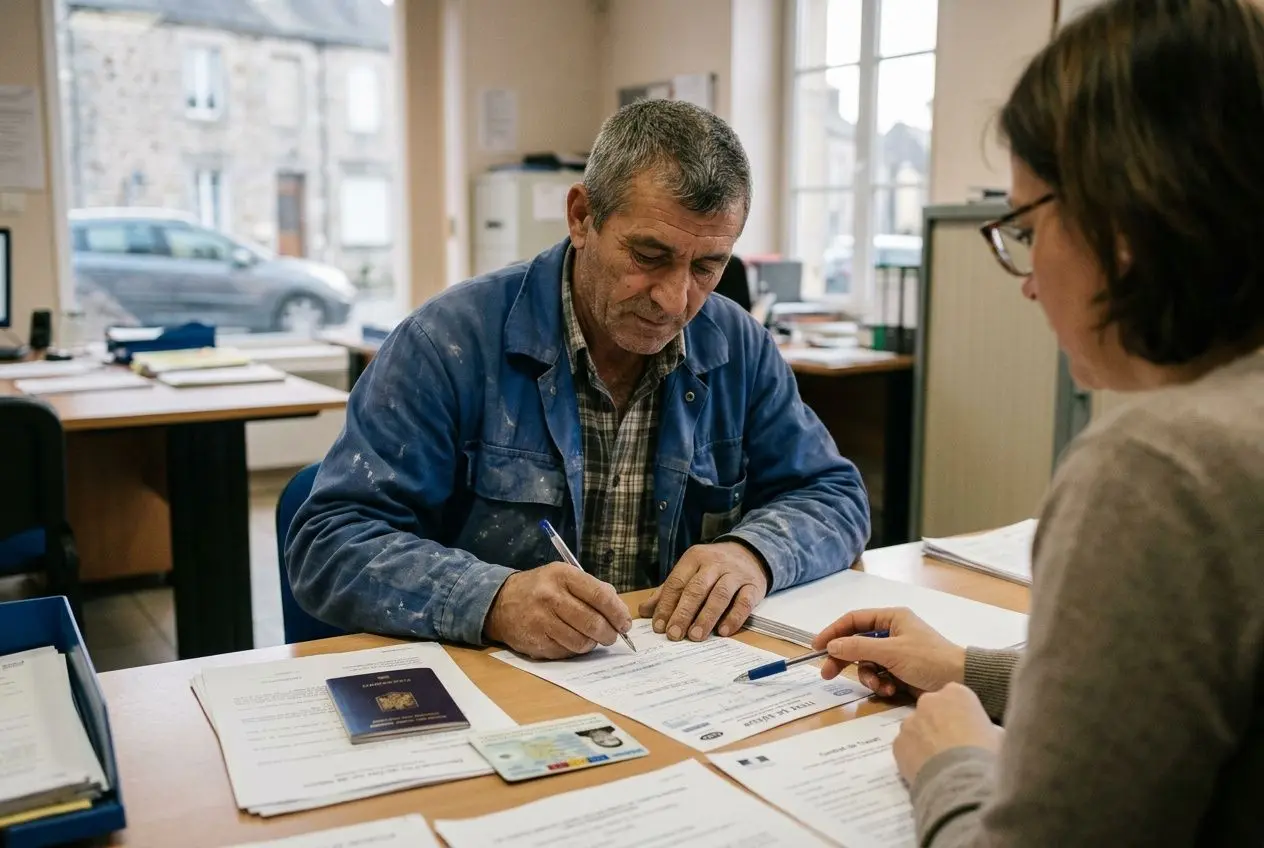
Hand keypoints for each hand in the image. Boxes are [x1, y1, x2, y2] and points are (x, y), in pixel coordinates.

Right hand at [484, 563, 632, 658]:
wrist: (501, 602)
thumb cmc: (541, 589)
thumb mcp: (564, 576)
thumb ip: (593, 589)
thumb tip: (620, 612)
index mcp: (563, 575)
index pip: (600, 596)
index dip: (618, 612)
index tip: (625, 623)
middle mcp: (551, 597)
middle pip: (593, 622)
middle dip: (609, 633)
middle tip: (612, 635)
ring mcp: (541, 620)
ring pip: (582, 641)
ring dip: (592, 643)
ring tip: (591, 637)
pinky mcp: (536, 642)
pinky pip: (567, 652)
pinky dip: (575, 649)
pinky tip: (570, 640)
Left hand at [637, 542, 767, 640]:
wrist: (749, 553)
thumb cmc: (713, 568)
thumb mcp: (690, 572)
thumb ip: (668, 591)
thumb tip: (644, 610)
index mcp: (694, 558)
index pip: (677, 582)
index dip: (666, 605)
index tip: (659, 627)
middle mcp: (714, 563)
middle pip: (696, 589)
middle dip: (683, 613)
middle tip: (674, 634)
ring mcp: (735, 573)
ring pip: (720, 595)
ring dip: (706, 617)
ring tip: (695, 636)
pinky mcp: (753, 585)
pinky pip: (744, 602)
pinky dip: (734, 617)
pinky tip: (723, 631)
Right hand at [811, 607, 964, 697]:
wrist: (961, 681)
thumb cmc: (928, 659)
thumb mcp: (891, 651)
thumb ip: (859, 647)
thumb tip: (832, 645)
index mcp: (891, 618)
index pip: (854, 620)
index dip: (834, 631)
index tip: (817, 646)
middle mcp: (891, 633)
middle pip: (856, 643)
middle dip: (844, 659)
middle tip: (828, 673)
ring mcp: (895, 653)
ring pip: (866, 663)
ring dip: (868, 676)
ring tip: (879, 685)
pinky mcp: (899, 671)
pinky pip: (879, 675)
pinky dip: (880, 683)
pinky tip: (889, 690)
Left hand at [893, 682, 1002, 782]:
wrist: (962, 782)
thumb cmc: (985, 756)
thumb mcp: (997, 737)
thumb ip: (986, 728)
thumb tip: (987, 734)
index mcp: (957, 693)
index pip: (956, 697)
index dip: (961, 715)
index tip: (968, 731)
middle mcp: (929, 701)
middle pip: (932, 709)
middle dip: (939, 724)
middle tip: (952, 747)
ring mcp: (910, 721)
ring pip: (916, 728)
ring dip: (924, 739)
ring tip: (939, 762)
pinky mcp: (897, 743)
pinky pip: (906, 747)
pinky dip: (913, 756)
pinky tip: (926, 770)